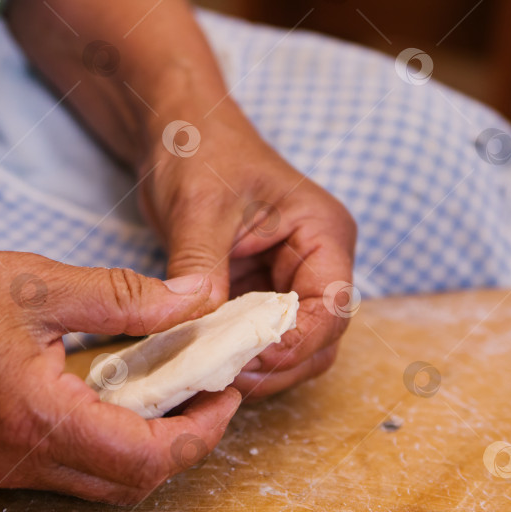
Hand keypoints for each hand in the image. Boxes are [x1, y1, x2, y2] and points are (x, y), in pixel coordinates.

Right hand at [0, 237, 240, 503]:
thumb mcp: (36, 283)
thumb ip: (124, 298)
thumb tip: (190, 301)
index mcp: (35, 417)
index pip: (146, 457)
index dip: (200, 433)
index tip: (224, 397)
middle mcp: (17, 460)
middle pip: (128, 482)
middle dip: (181, 445)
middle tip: (205, 396)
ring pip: (97, 481)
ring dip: (143, 446)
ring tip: (167, 392)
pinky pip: (62, 468)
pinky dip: (102, 441)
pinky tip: (113, 396)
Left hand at [139, 108, 356, 398]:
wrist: (178, 134)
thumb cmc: (200, 151)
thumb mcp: (199, 209)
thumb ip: (201, 270)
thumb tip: (196, 329)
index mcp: (323, 235)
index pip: (333, 308)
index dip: (294, 344)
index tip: (247, 360)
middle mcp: (317, 263)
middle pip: (318, 340)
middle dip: (276, 365)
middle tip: (224, 377)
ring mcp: (288, 281)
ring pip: (290, 347)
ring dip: (255, 367)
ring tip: (210, 373)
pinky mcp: (258, 292)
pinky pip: (256, 338)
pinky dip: (234, 355)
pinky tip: (203, 360)